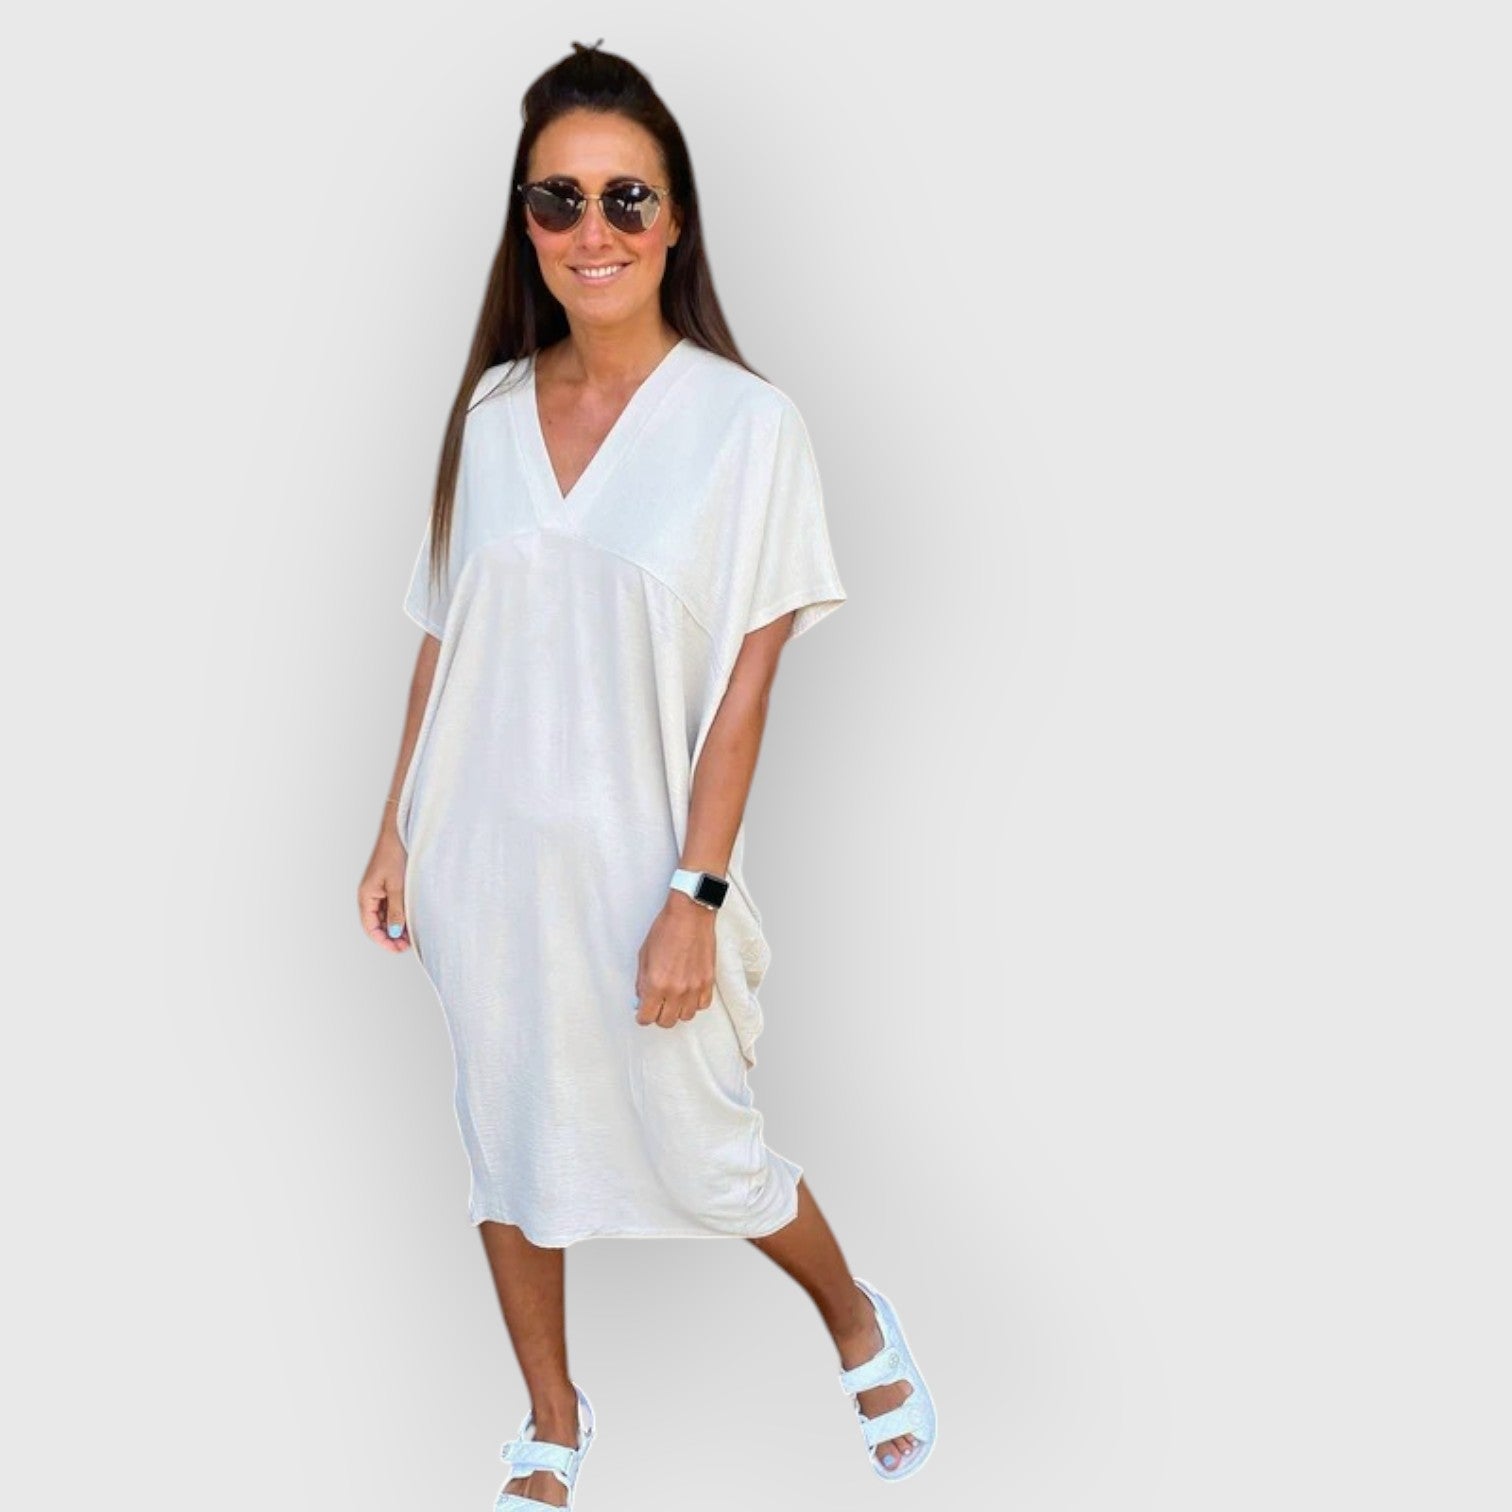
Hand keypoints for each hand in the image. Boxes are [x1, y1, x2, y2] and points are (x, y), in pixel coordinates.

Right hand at [359, 830, 411, 951]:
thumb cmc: (394, 855)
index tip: (398, 949)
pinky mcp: (389, 885)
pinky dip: (400, 914)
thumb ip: (396, 911)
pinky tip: (412, 920)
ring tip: (412, 934)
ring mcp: (379, 890)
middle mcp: (370, 895)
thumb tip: (395, 933)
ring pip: (386, 916)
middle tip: (408, 945)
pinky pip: (392, 906)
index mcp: (366, 896)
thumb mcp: (397, 887)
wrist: (399, 832)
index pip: (370, 927)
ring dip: (397, 926)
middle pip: (378, 924)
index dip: (383, 940)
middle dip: (391, 936)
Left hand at [634, 891, 716, 1027]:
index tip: (643, 1011)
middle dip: (658, 1015)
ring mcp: (694, 987)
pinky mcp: (708, 982)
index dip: (642, 1016)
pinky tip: (689, 993)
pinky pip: (702, 1005)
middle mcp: (675, 990)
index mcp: (655, 984)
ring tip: (674, 999)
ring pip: (685, 1017)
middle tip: (657, 1005)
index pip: (646, 1017)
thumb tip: (642, 998)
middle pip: (666, 1022)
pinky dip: (694, 1003)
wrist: (690, 915)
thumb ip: (642, 981)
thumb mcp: (644, 955)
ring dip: (677, 1011)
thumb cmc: (666, 930)